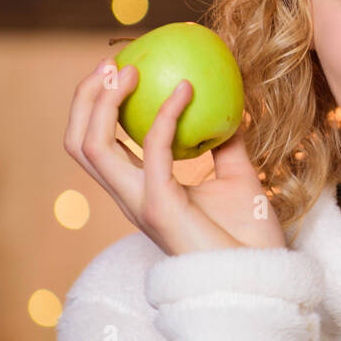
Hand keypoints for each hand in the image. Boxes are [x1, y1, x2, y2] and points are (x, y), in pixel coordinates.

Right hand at [64, 55, 285, 255]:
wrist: (261, 279)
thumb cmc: (250, 237)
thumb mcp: (238, 178)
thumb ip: (226, 144)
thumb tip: (230, 104)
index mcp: (140, 190)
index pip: (98, 145)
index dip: (97, 106)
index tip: (121, 67)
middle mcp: (130, 196)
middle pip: (78, 143)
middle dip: (85, 98)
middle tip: (112, 62)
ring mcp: (140, 202)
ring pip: (91, 146)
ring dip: (104, 101)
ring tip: (129, 69)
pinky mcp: (160, 207)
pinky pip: (152, 149)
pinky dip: (165, 113)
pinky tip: (187, 89)